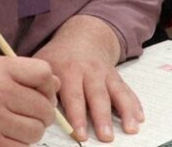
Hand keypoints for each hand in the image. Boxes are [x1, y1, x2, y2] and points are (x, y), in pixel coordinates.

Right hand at [0, 56, 59, 146]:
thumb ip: (23, 73)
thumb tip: (56, 84)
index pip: (44, 74)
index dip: (49, 86)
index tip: (42, 93)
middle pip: (44, 107)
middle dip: (43, 113)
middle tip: (31, 114)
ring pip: (36, 131)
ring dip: (31, 131)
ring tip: (16, 126)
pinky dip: (19, 144)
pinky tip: (7, 136)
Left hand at [35, 15, 140, 141]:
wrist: (83, 36)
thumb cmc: (60, 55)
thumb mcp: (44, 61)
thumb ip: (40, 83)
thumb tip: (32, 105)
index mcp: (68, 70)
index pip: (73, 96)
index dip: (76, 116)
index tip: (79, 133)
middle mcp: (89, 72)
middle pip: (97, 97)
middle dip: (102, 118)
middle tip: (106, 137)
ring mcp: (105, 74)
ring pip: (116, 94)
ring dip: (124, 112)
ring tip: (131, 128)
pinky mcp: (116, 77)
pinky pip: (127, 91)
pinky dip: (135, 105)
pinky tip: (139, 118)